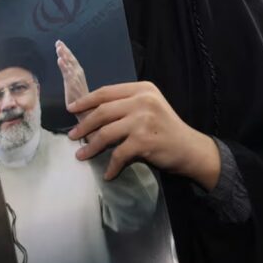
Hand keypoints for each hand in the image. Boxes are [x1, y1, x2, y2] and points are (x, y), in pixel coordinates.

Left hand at [55, 40, 88, 121]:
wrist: (86, 112)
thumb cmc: (80, 101)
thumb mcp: (73, 86)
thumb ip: (69, 77)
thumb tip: (64, 67)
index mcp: (79, 74)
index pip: (72, 60)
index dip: (66, 52)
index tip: (60, 44)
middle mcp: (78, 74)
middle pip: (71, 59)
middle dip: (64, 50)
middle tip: (58, 42)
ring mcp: (76, 79)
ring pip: (69, 64)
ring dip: (63, 55)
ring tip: (58, 47)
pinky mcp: (72, 85)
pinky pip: (67, 74)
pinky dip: (64, 66)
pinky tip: (59, 60)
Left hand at [67, 82, 219, 186]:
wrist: (190, 149)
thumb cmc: (165, 129)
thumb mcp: (148, 108)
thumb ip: (124, 106)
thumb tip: (89, 114)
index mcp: (142, 89)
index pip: (106, 92)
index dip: (86, 101)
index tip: (72, 109)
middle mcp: (142, 101)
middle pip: (102, 111)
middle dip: (84, 125)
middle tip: (73, 135)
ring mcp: (143, 120)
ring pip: (105, 133)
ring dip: (91, 147)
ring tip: (81, 155)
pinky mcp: (144, 141)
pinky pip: (118, 155)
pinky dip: (111, 166)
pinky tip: (108, 173)